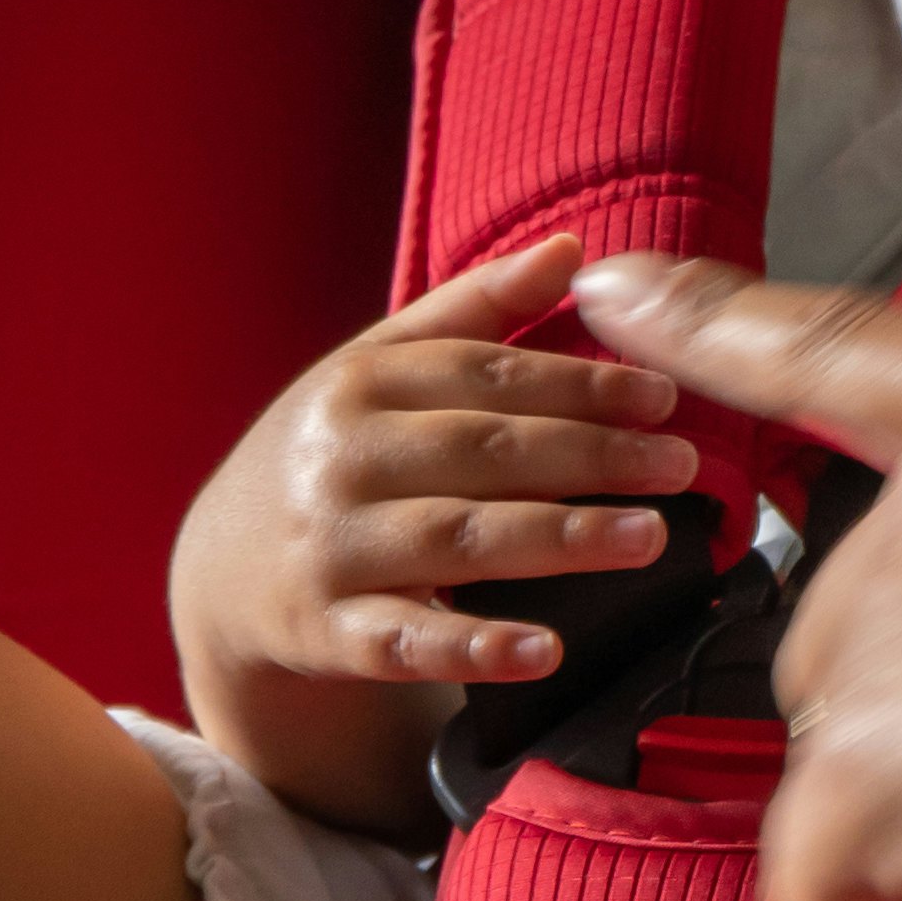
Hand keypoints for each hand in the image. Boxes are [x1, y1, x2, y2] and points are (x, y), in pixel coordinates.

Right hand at [227, 234, 701, 689]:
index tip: (664, 397)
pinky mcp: (329, 633)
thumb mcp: (382, 370)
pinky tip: (545, 650)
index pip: (487, 376)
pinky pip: (407, 642)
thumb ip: (479, 310)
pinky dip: (475, 648)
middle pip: (483, 451)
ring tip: (648, 537)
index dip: (581, 384)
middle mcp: (342, 458)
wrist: (219, 571)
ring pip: (458, 538)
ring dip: (559, 538)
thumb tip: (572, 250)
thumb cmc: (333, 452)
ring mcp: (332, 548)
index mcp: (362, 382)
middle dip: (591, 455)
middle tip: (681, 464)